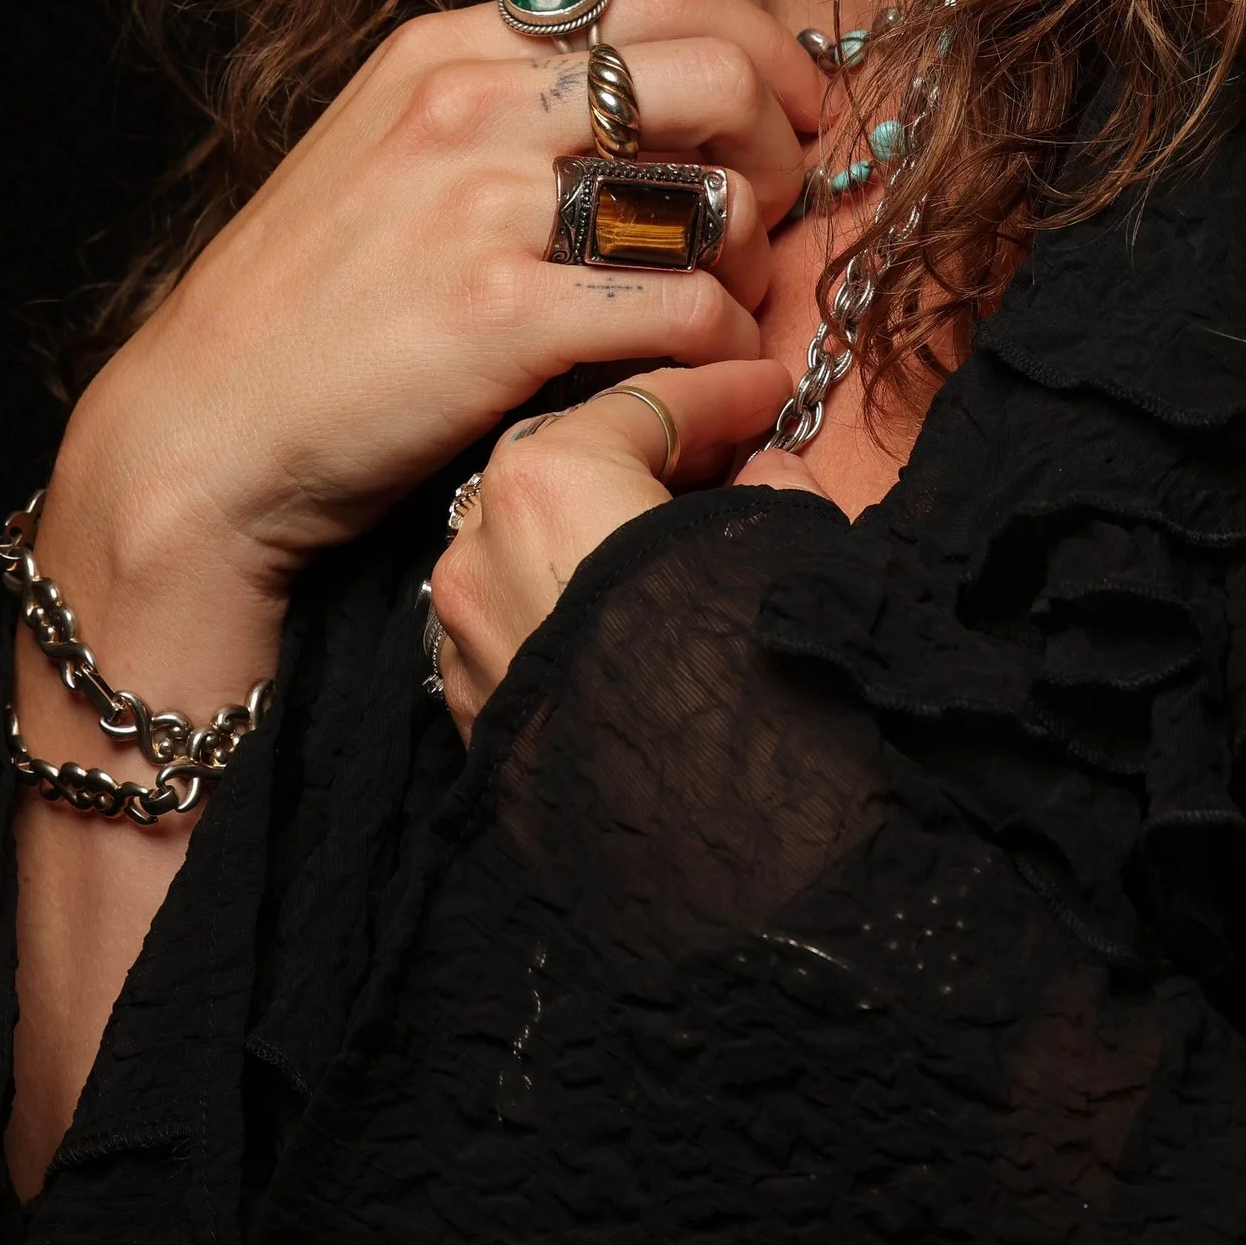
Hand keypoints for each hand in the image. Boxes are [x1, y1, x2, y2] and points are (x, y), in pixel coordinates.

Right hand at [42, 0, 822, 616]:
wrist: (203, 433)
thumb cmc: (303, 308)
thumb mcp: (381, 149)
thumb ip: (498, 100)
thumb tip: (640, 84)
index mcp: (445, 49)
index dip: (757, 42)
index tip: (794, 104)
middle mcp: (468, 104)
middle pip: (711, 71)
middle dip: (778, 140)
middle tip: (778, 208)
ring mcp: (482, 207)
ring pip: (711, 190)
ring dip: (759, 252)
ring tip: (742, 298)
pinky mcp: (501, 317)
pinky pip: (686, 309)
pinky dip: (732, 346)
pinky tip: (721, 375)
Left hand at [426, 357, 794, 726]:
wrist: (713, 852)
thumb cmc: (741, 687)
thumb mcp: (780, 547)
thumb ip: (767, 483)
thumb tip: (759, 465)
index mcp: (550, 482)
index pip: (647, 404)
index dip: (723, 393)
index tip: (770, 392)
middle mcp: (484, 547)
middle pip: (572, 461)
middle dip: (651, 453)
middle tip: (731, 452)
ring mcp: (466, 632)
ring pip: (531, 543)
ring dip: (599, 528)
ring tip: (680, 538)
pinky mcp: (471, 706)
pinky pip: (517, 619)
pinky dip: (566, 599)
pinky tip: (629, 615)